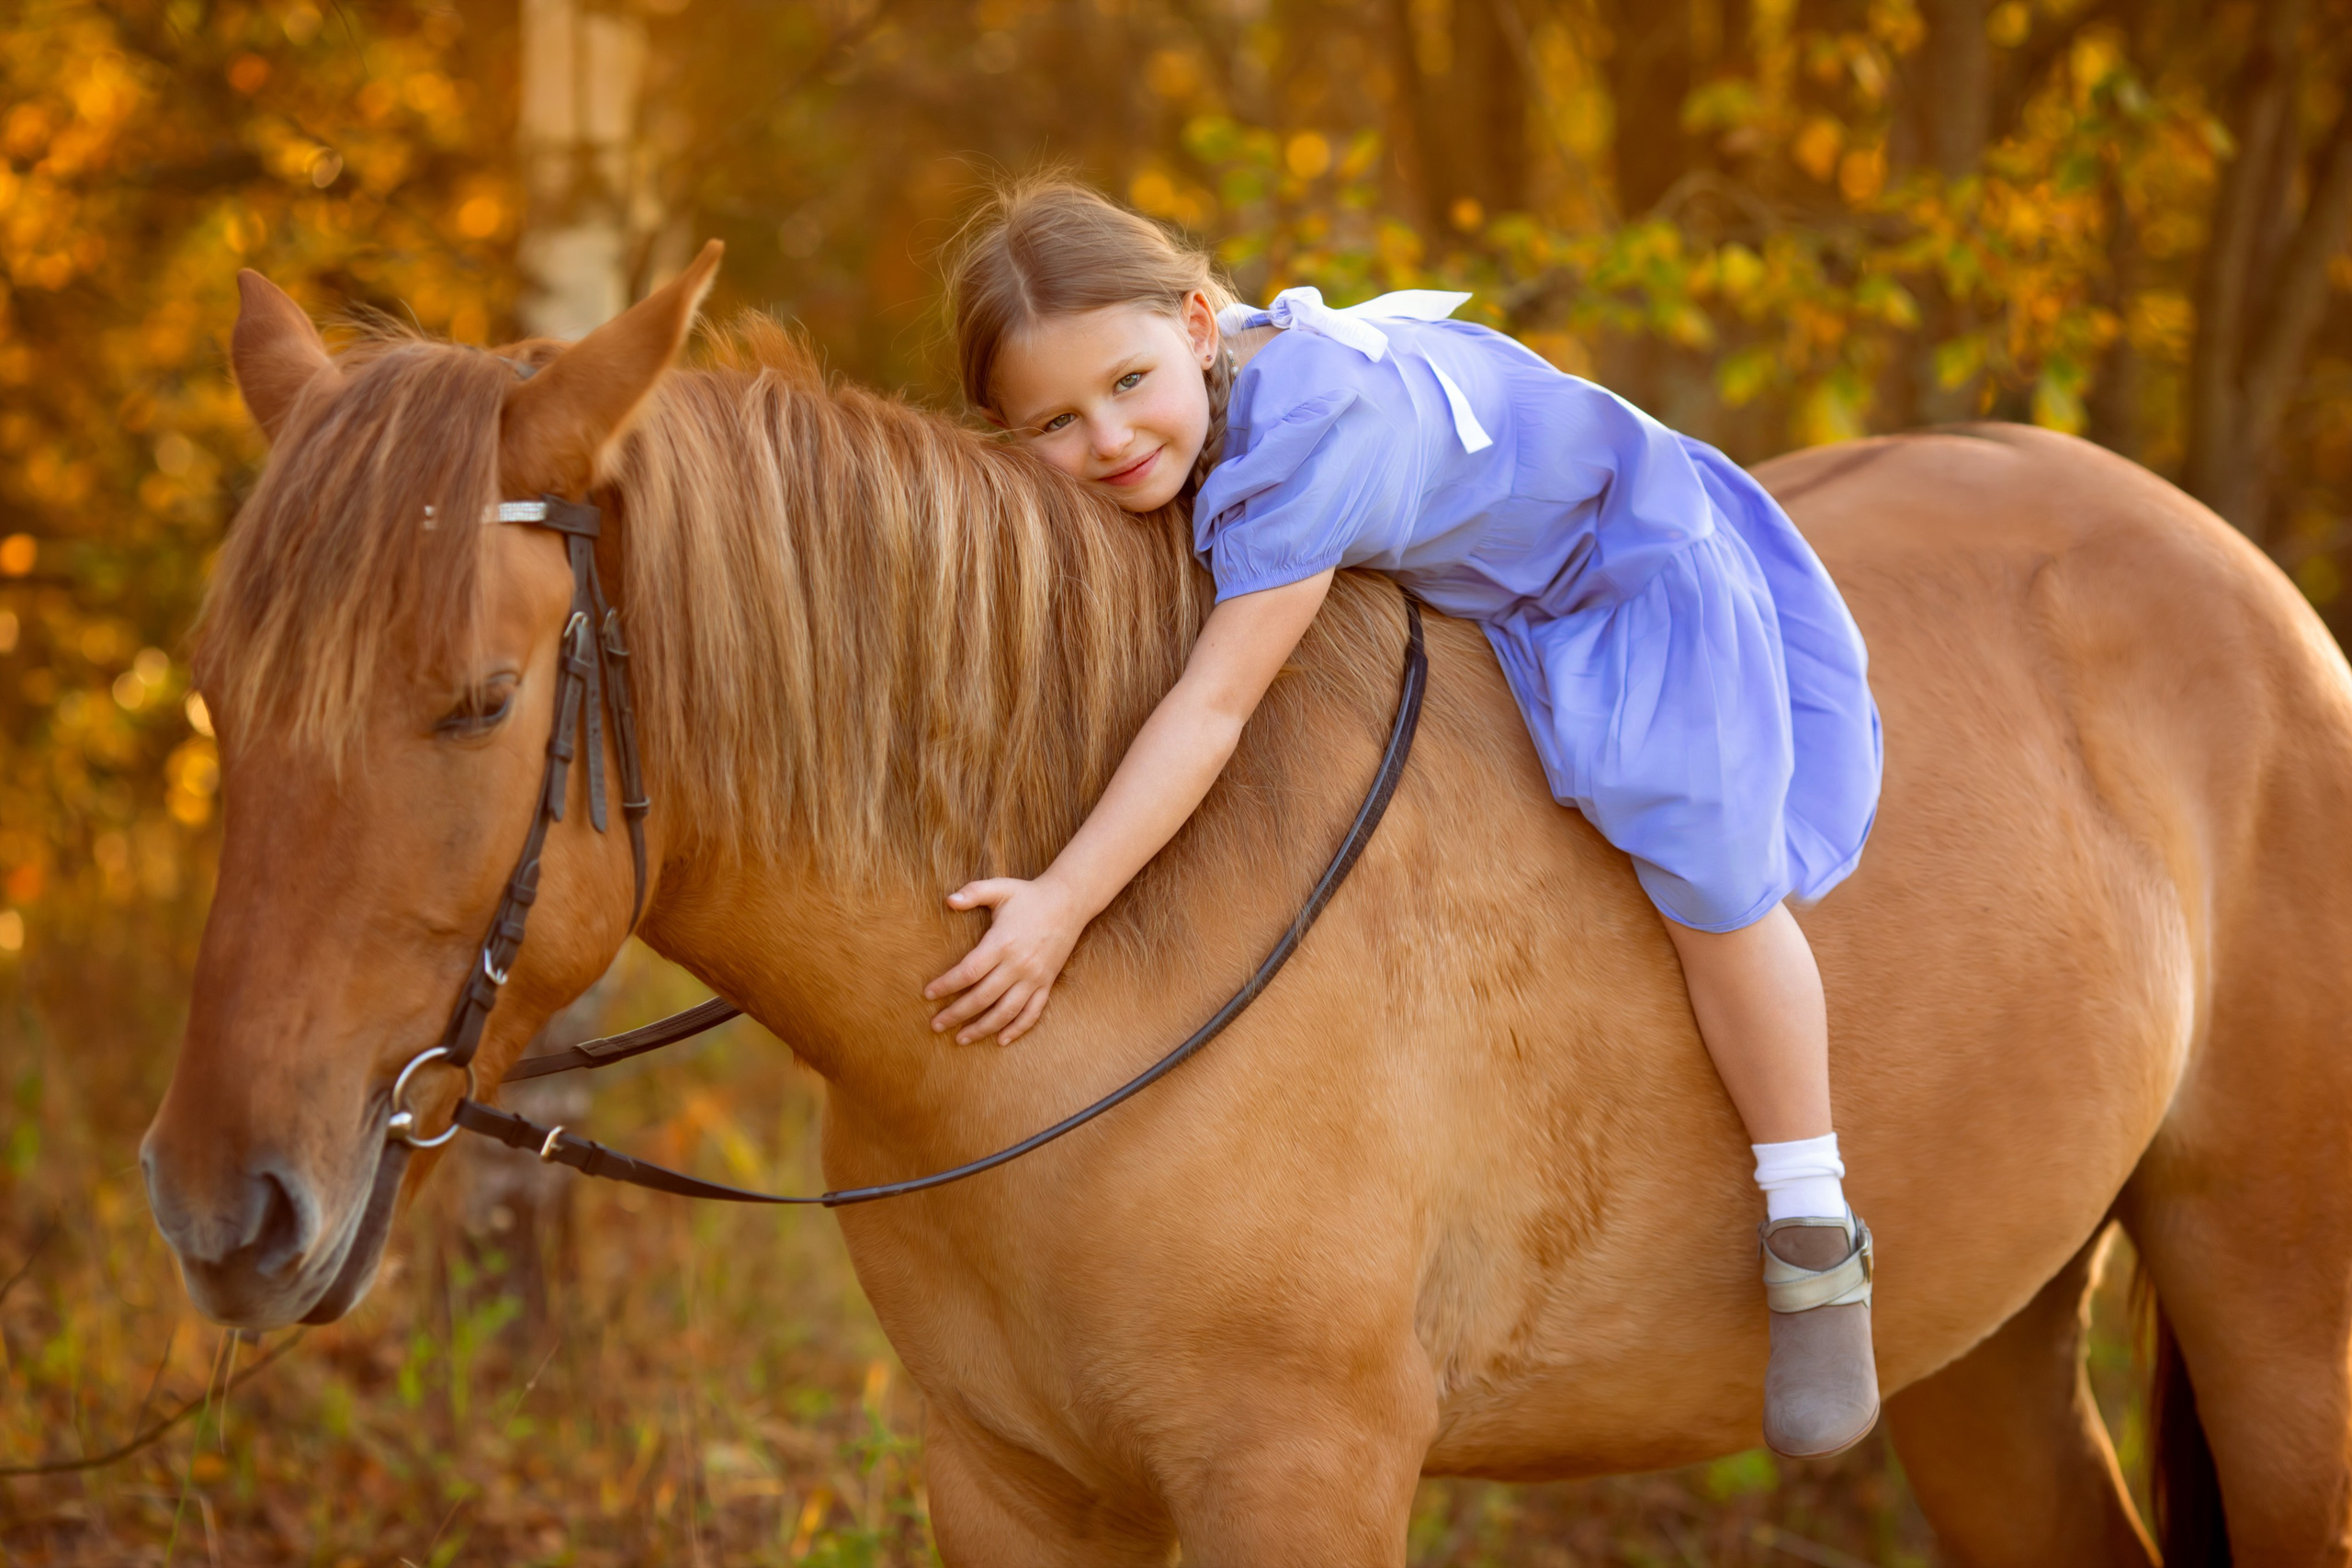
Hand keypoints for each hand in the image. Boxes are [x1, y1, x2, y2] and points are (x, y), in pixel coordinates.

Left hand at [922, 876, 1089, 1044]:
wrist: (1069, 902)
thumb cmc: (1029, 895)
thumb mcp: (1000, 888)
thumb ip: (972, 892)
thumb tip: (948, 901)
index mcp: (1001, 943)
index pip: (968, 972)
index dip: (946, 986)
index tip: (928, 995)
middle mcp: (1018, 965)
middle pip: (982, 998)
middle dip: (956, 1014)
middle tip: (935, 1025)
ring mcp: (1034, 977)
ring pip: (1005, 1012)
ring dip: (982, 1029)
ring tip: (961, 1039)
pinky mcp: (1047, 983)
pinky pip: (1032, 1013)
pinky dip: (1017, 1029)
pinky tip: (1000, 1040)